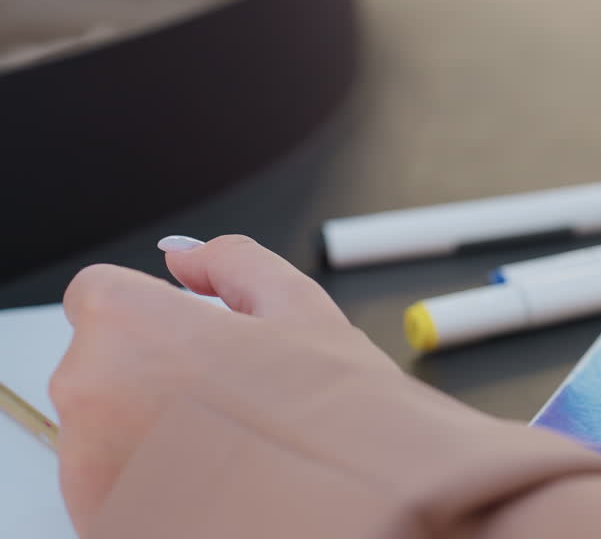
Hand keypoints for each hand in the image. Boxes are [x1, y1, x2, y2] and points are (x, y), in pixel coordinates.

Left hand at [51, 235, 395, 533]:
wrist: (345, 509)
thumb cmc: (328, 414)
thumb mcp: (299, 307)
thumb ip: (232, 262)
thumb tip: (187, 257)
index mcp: (127, 322)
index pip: (100, 293)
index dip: (156, 311)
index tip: (194, 338)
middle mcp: (86, 389)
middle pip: (100, 360)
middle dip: (153, 369)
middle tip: (226, 393)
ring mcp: (84, 461)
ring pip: (102, 424)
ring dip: (147, 426)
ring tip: (225, 442)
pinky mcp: (98, 515)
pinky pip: (111, 480)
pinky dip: (148, 478)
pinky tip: (212, 478)